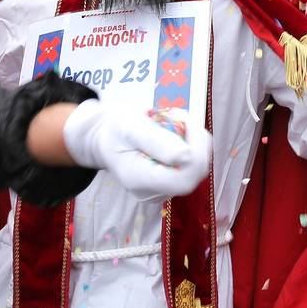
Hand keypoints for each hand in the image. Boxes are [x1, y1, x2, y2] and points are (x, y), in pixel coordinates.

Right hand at [62, 100, 210, 201]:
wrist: (108, 138)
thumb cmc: (116, 129)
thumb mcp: (129, 125)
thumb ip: (155, 140)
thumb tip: (187, 156)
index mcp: (138, 179)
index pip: (182, 179)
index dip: (195, 151)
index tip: (184, 121)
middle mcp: (153, 192)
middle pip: (194, 173)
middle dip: (195, 140)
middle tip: (178, 115)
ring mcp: (164, 190)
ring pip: (198, 166)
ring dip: (194, 138)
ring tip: (173, 119)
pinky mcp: (172, 182)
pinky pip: (195, 163)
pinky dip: (192, 142)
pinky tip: (176, 131)